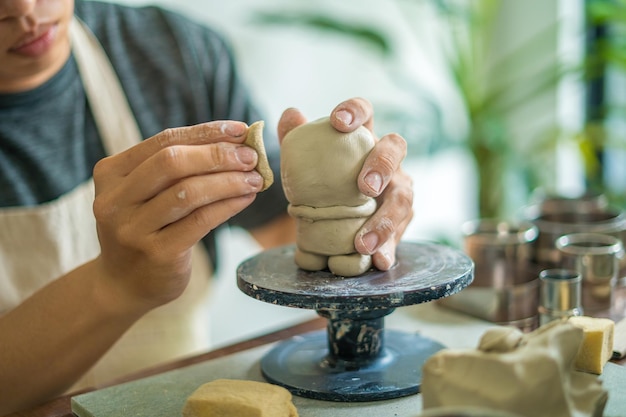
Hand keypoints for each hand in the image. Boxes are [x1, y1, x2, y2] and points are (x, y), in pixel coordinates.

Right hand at [92, 121, 263, 309]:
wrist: (122, 284)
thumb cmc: (144, 229)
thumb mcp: (145, 193)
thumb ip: (176, 168)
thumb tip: (234, 142)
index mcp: (111, 174)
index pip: (164, 141)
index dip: (205, 133)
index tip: (240, 130)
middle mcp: (115, 200)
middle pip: (172, 163)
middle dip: (218, 155)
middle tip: (251, 156)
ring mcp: (133, 229)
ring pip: (188, 192)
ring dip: (229, 181)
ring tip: (255, 178)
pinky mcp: (157, 254)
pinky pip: (201, 221)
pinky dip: (228, 205)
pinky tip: (246, 198)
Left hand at [278, 97, 412, 270]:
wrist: (334, 219)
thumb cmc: (322, 182)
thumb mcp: (305, 162)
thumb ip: (295, 139)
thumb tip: (291, 114)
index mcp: (362, 138)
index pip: (366, 113)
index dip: (356, 111)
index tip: (338, 122)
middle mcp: (387, 160)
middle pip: (395, 149)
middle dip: (383, 164)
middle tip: (365, 186)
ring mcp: (397, 190)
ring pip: (403, 198)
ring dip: (385, 221)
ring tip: (363, 242)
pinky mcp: (401, 221)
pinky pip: (399, 234)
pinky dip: (388, 248)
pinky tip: (378, 260)